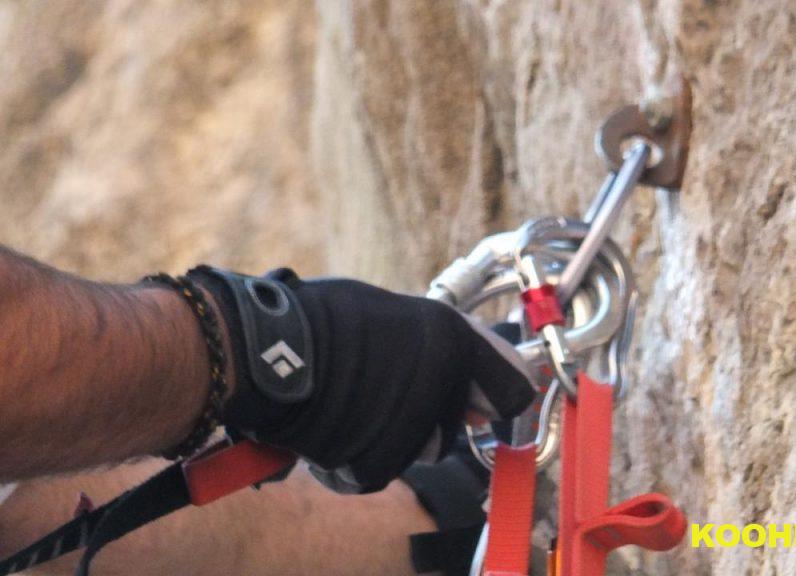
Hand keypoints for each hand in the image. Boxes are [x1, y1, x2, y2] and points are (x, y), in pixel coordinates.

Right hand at [190, 267, 535, 491]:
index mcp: (450, 336)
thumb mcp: (388, 313)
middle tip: (377, 395)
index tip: (480, 406)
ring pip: (413, 451)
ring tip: (346, 406)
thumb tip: (481, 391)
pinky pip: (376, 469)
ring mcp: (410, 422)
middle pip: (451, 428)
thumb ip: (438, 348)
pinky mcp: (377, 460)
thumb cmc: (320, 322)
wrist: (258, 345)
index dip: (493, 401)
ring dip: (385, 438)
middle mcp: (440, 380)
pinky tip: (329, 428)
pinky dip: (352, 458)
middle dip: (422, 421)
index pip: (512, 391)